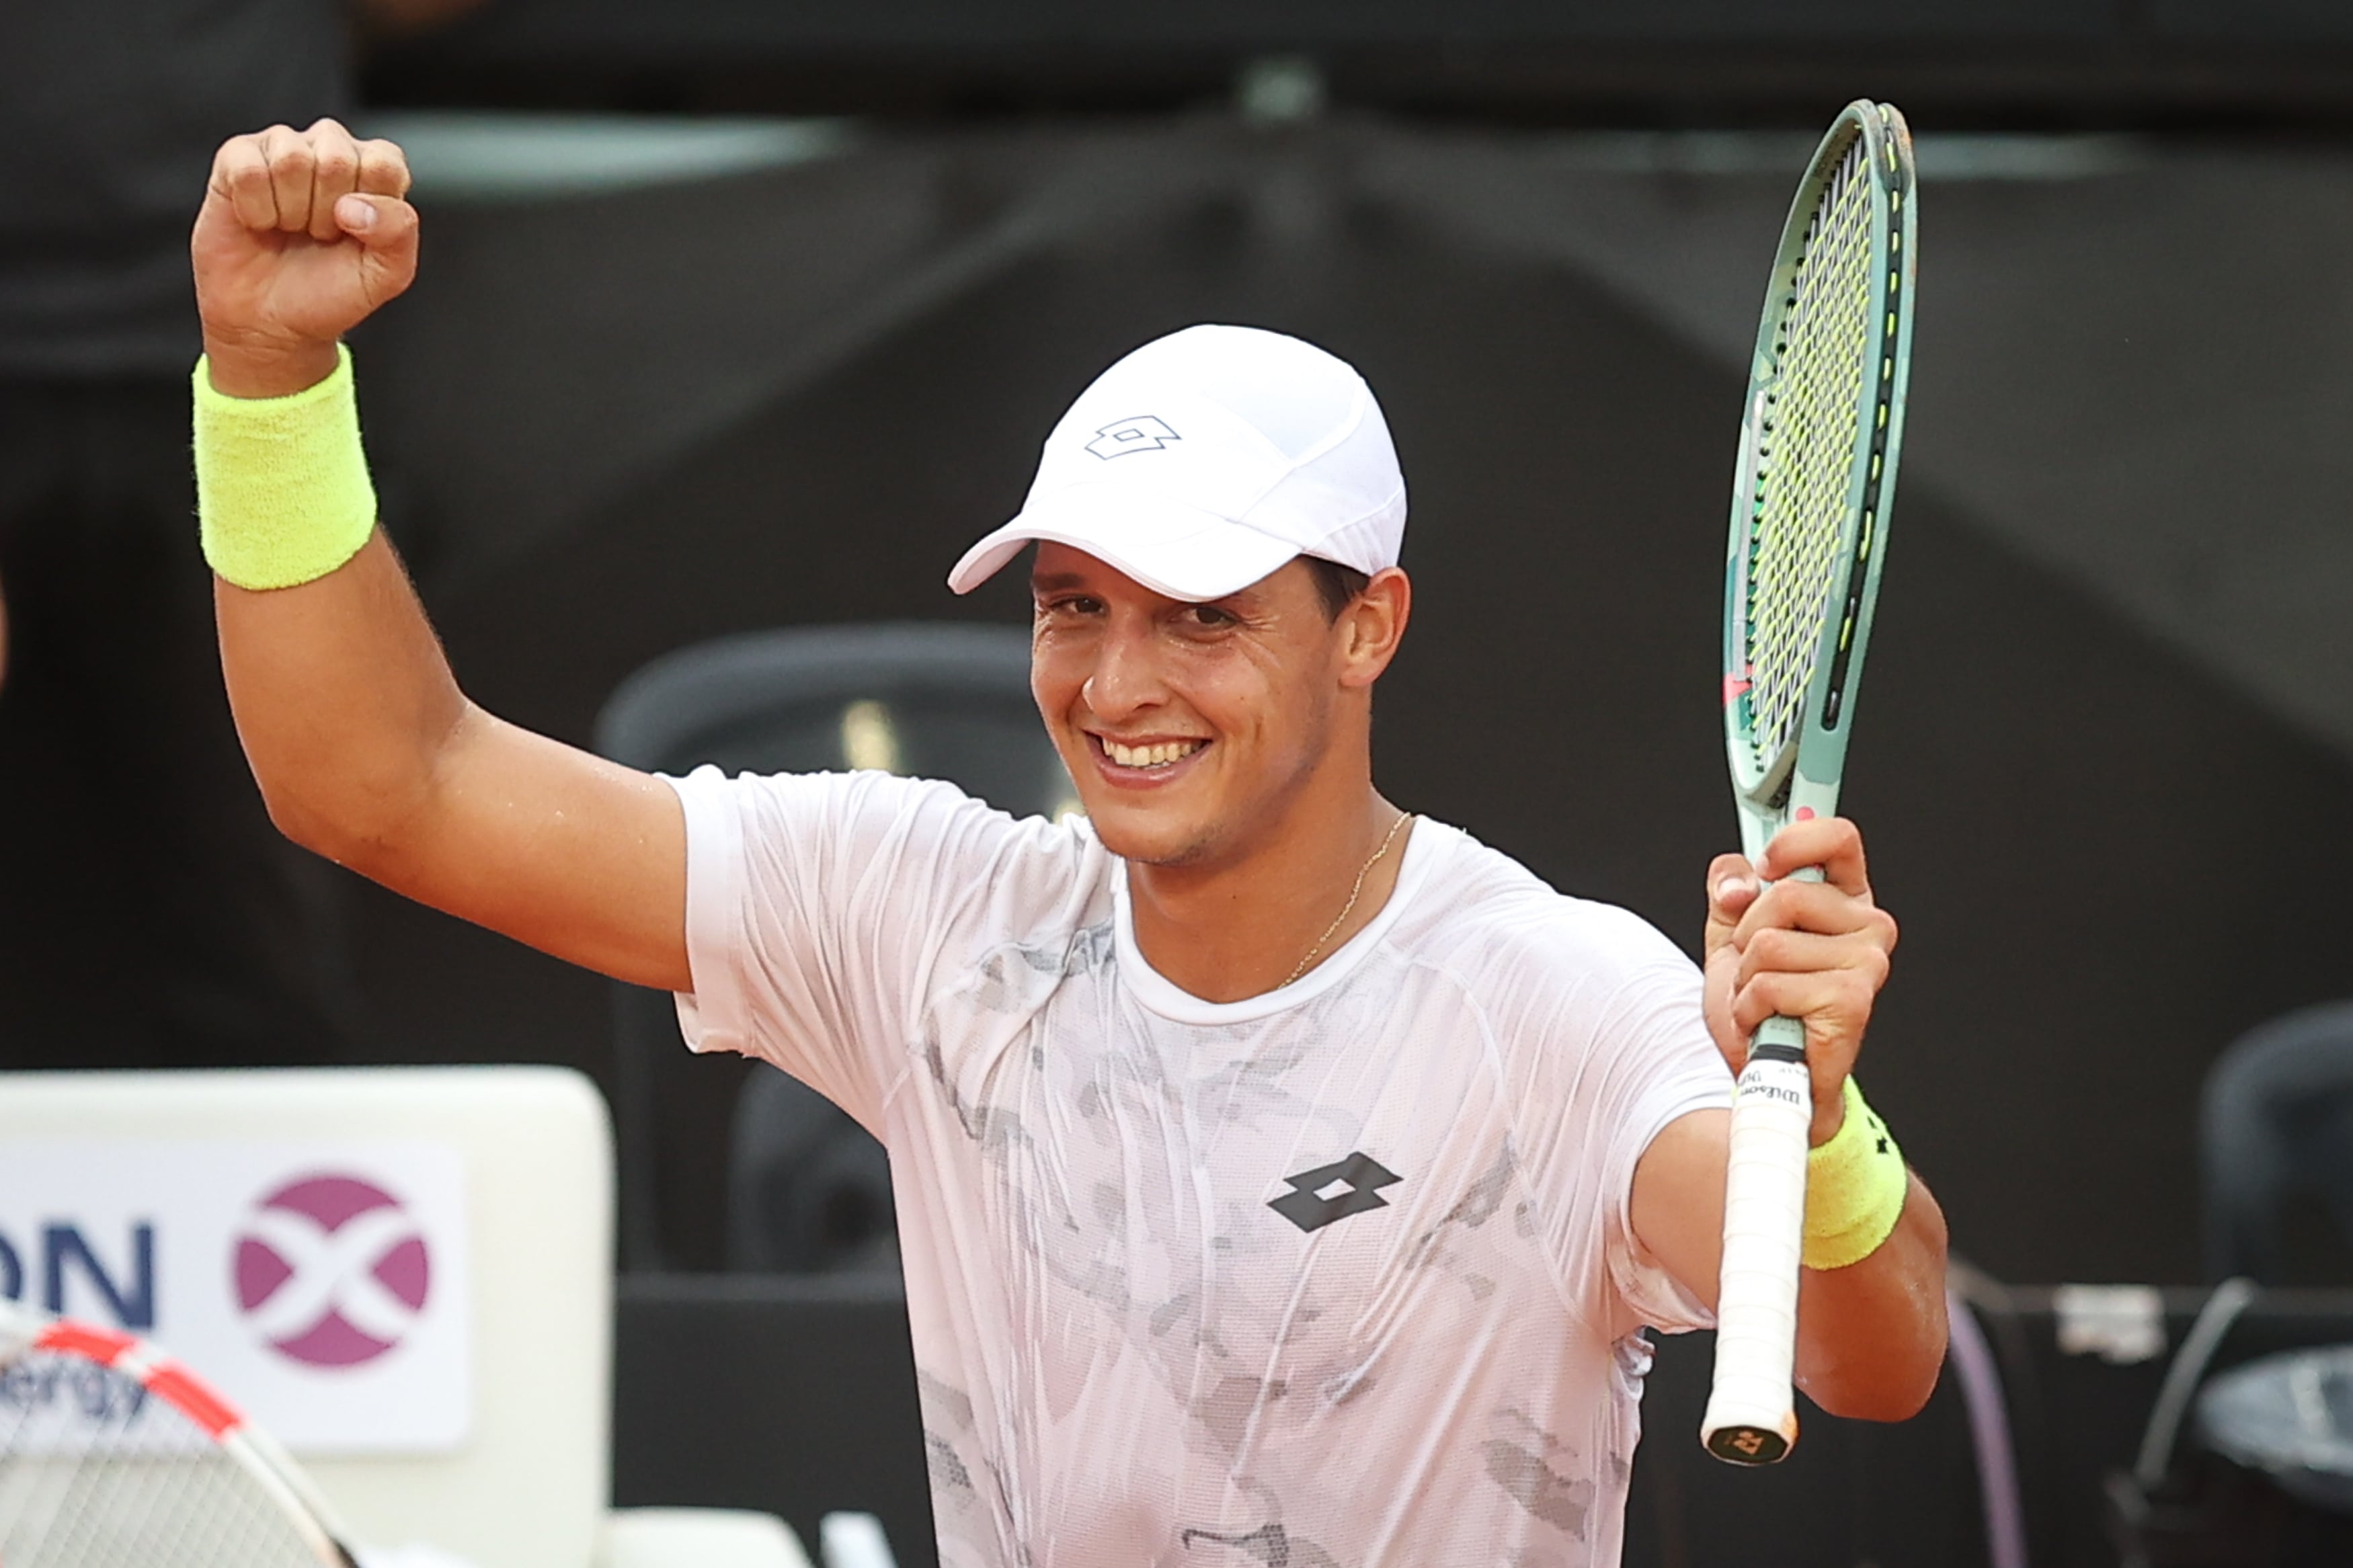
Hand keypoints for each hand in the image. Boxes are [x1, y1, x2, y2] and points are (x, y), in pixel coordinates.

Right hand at [192, 120, 417, 396]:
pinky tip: (259, 222)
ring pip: (290, 159)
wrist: (271, 321)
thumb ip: (398, 231)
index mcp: (375, 171)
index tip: (355, 234)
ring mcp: (283, 149)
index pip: (383, 163)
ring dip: (290, 211)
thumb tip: (355, 205)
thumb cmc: (330, 293)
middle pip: (336, 158)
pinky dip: (255, 209)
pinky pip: (248, 169)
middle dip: (326, 213)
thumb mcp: (387, 274)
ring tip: (290, 229)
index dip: (369, 209)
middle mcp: (330, 150)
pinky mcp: (237, 158)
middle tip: (318, 236)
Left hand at [1701, 816, 1897, 1144]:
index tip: (1766, 863)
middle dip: (1747, 935)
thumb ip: (1729, 888)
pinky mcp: (1852, 1000)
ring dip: (1746, 977)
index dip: (1794, 840)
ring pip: (1768, 942)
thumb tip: (1739, 882)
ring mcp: (1866, 963)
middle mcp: (1867, 925)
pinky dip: (1751, 1006)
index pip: (1837, 837)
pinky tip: (1770, 1021)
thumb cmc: (1760, 1002)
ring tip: (1765, 999)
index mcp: (1843, 898)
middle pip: (1783, 894)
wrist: (1768, 1072)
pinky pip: (1769, 983)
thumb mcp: (1730, 932)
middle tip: (1759, 967)